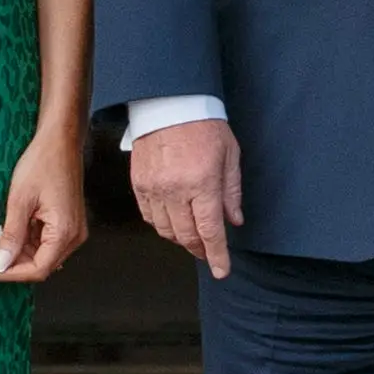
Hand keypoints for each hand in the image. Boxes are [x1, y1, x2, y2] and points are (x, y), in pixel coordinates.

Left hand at [0, 125, 90, 282]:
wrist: (59, 141)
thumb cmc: (43, 163)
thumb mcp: (19, 200)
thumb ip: (12, 236)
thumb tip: (2, 263)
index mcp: (65, 232)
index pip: (38, 269)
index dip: (12, 274)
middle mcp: (74, 236)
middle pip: (42, 265)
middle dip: (16, 264)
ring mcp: (73, 230)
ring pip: (44, 255)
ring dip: (21, 251)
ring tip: (3, 235)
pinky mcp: (68, 223)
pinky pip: (48, 242)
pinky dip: (29, 241)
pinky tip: (15, 227)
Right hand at [130, 118, 242, 279]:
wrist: (169, 102)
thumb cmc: (203, 124)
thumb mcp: (229, 155)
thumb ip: (231, 192)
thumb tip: (234, 220)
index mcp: (202, 183)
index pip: (210, 231)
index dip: (217, 255)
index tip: (221, 271)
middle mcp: (175, 190)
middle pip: (186, 236)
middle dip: (200, 249)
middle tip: (208, 251)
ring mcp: (154, 188)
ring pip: (166, 230)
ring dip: (181, 238)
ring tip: (192, 235)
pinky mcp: (139, 183)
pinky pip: (149, 216)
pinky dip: (162, 224)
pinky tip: (172, 219)